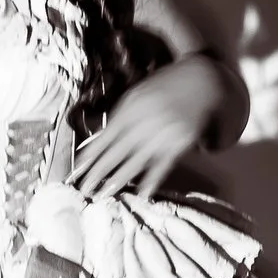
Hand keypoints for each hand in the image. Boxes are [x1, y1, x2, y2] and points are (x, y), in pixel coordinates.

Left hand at [69, 59, 222, 200]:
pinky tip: (141, 195)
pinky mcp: (180, 144)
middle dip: (98, 172)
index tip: (76, 170)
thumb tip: (98, 140)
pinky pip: (163, 166)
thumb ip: (120, 116)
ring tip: (103, 195)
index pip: (105, 137)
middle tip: (83, 190)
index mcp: (131, 107)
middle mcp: (145, 121)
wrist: (201, 82)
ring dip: (118, 180)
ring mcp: (163, 134)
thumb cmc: (164, 87)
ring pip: (136, 162)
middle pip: (117, 152)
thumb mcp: (137, 94)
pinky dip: (152, 181)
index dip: (90, 154)